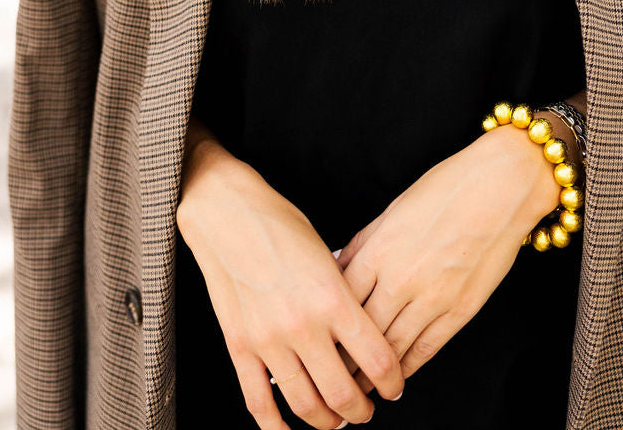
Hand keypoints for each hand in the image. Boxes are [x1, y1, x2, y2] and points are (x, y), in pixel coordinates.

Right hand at [177, 143, 404, 428]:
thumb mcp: (327, 254)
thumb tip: (364, 335)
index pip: (376, 360)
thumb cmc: (281, 225)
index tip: (394, 387)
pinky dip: (277, 428)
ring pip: (305, 406)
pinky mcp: (240, 347)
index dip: (392, 382)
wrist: (228, 214)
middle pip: (343, 394)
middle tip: (366, 409)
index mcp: (332, 298)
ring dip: (326, 421)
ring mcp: (268, 340)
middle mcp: (303, 325)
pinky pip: (259, 404)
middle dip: (361, 410)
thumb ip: (345, 297)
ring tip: (335, 419)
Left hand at [331, 128, 544, 395]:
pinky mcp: (459, 310)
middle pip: (361, 331)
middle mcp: (400, 278)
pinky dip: (407, 368)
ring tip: (357, 391)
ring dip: (371, 374)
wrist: (500, 186)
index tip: (316, 342)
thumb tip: (339, 267)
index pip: (340, 301)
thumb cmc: (446, 188)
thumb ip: (365, 243)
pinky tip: (395, 379)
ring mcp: (430, 297)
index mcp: (379, 249)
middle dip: (343, 359)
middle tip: (329, 376)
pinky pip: (425, 349)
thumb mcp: (394, 209)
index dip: (325, 326)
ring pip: (391, 348)